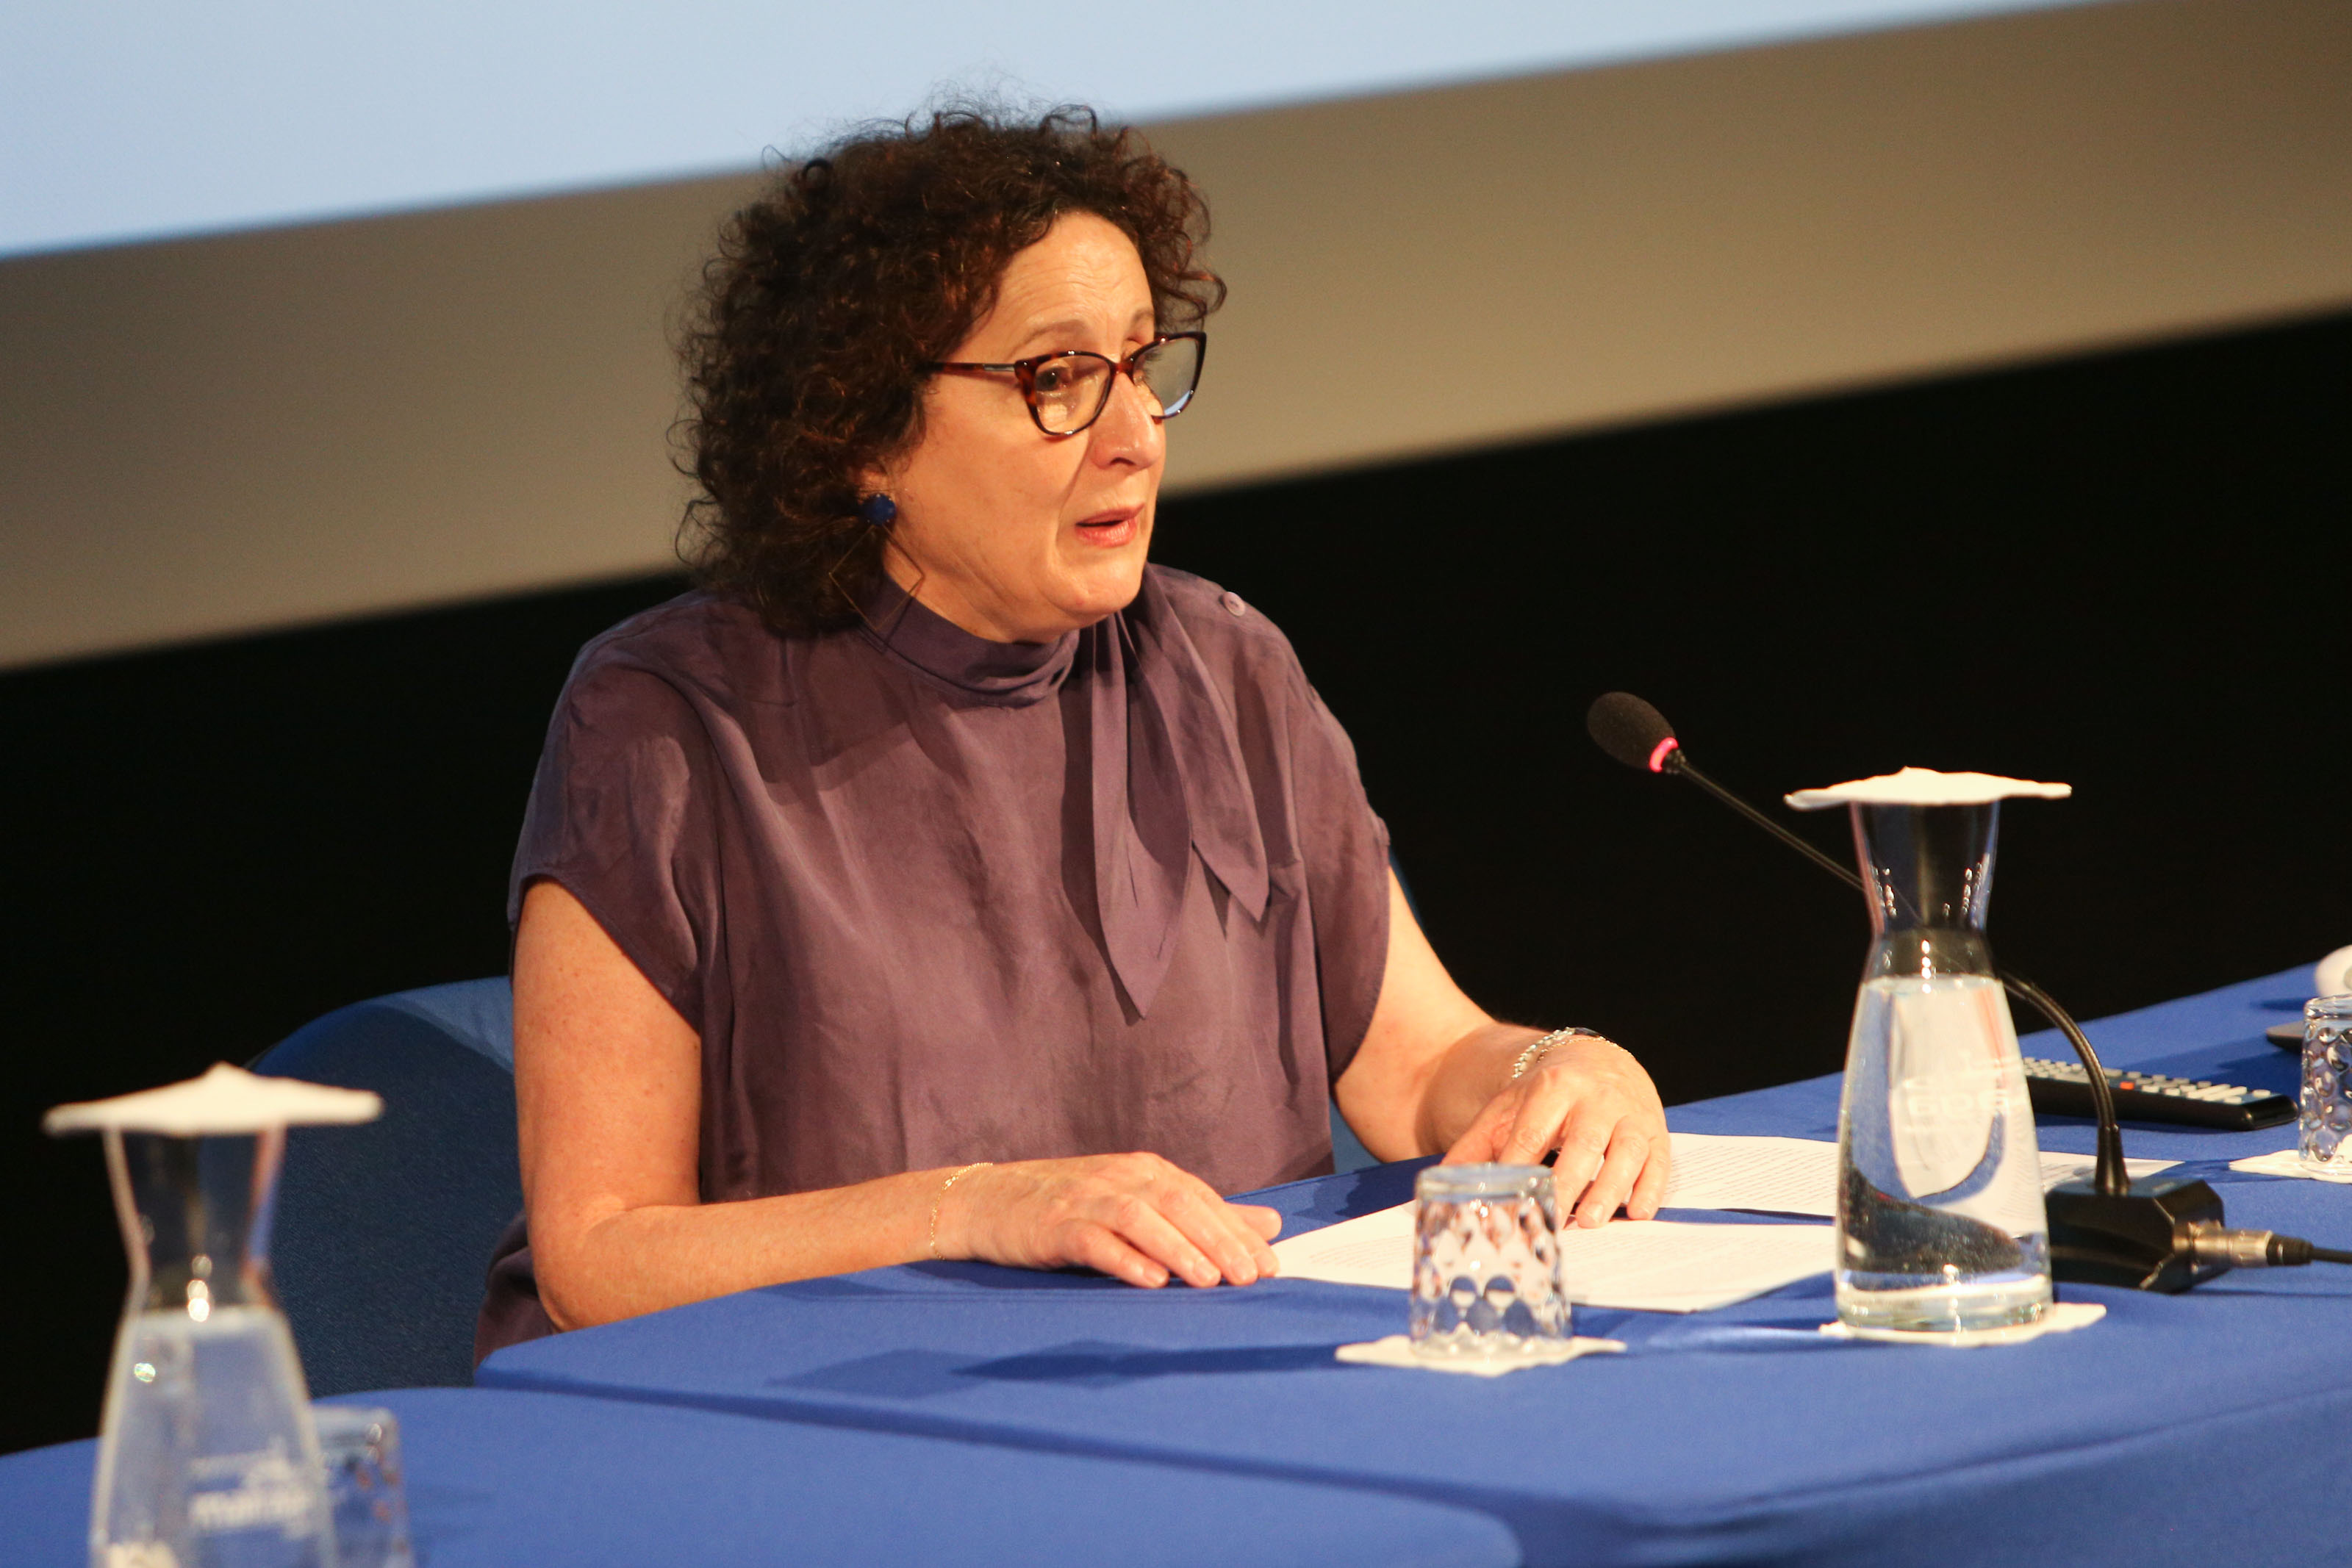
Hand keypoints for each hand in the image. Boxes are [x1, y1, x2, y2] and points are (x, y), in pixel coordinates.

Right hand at [937, 1153, 1282, 1288]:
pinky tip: (1149, 1280)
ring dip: (1178, 1247)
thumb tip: (1269, 1226)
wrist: (989, 1202)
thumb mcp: (1139, 1203)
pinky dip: (1123, 1258)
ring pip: (1140, 1217)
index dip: (1237, 1231)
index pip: (1202, 1198)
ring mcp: (1086, 1199)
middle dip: (1218, 1240)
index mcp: (1146, 1171)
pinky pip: (1093, 1239)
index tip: (1270, 1266)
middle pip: (1178, 1204)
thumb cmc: (1071, 1207)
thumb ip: (1202, 1215)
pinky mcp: (1054, 1225)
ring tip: (1209, 1280)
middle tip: (1250, 1277)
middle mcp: (1120, 1178)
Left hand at [1442, 1035, 1670, 1226]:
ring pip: (1627, 1151)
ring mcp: (1631, 1113)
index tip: (1510, 1205)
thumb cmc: (1546, 1095)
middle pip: (1584, 1143)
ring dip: (1611, 1187)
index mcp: (1553, 1087)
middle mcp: (1596, 1097)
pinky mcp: (1657, 1129)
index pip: (1534, 1134)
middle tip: (1555, 1219)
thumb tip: (1441, 1183)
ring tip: (1593, 1220)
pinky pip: (1659, 1160)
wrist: (1597, 1060)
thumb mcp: (1507, 1108)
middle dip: (1569, 1182)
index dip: (1521, 1171)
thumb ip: (1476, 1146)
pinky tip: (1638, 1211)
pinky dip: (1651, 1187)